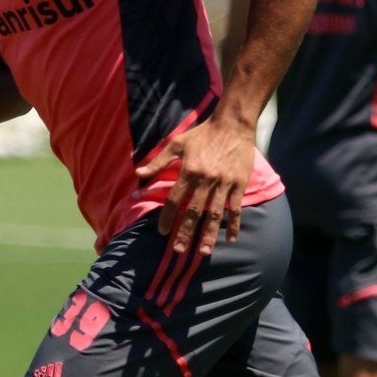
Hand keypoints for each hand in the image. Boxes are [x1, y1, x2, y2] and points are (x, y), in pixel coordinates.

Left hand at [135, 112, 255, 254]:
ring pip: (215, 214)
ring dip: (209, 234)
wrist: (233, 124)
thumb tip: (138, 172)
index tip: (163, 232)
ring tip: (204, 252)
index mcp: (189, 171)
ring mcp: (224, 183)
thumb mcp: (177, 143)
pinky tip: (231, 239)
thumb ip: (158, 161)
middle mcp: (206, 180)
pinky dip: (234, 224)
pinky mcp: (238, 184)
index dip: (167, 217)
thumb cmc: (202, 134)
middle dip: (185, 232)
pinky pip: (235, 208)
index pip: (175, 199)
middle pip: (193, 211)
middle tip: (179, 250)